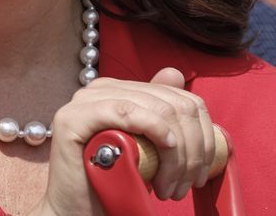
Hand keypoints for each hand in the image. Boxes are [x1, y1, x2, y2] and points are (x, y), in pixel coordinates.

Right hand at [34, 67, 214, 214]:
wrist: (77, 213)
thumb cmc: (111, 184)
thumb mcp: (146, 148)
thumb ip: (160, 114)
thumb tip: (175, 74)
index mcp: (119, 90)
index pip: (176, 96)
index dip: (201, 132)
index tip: (203, 170)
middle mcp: (101, 89)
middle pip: (171, 104)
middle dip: (191, 149)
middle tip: (188, 184)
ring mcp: (85, 100)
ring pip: (155, 109)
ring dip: (176, 153)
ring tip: (171, 186)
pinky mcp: (73, 117)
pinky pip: (125, 112)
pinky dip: (153, 127)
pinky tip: (165, 146)